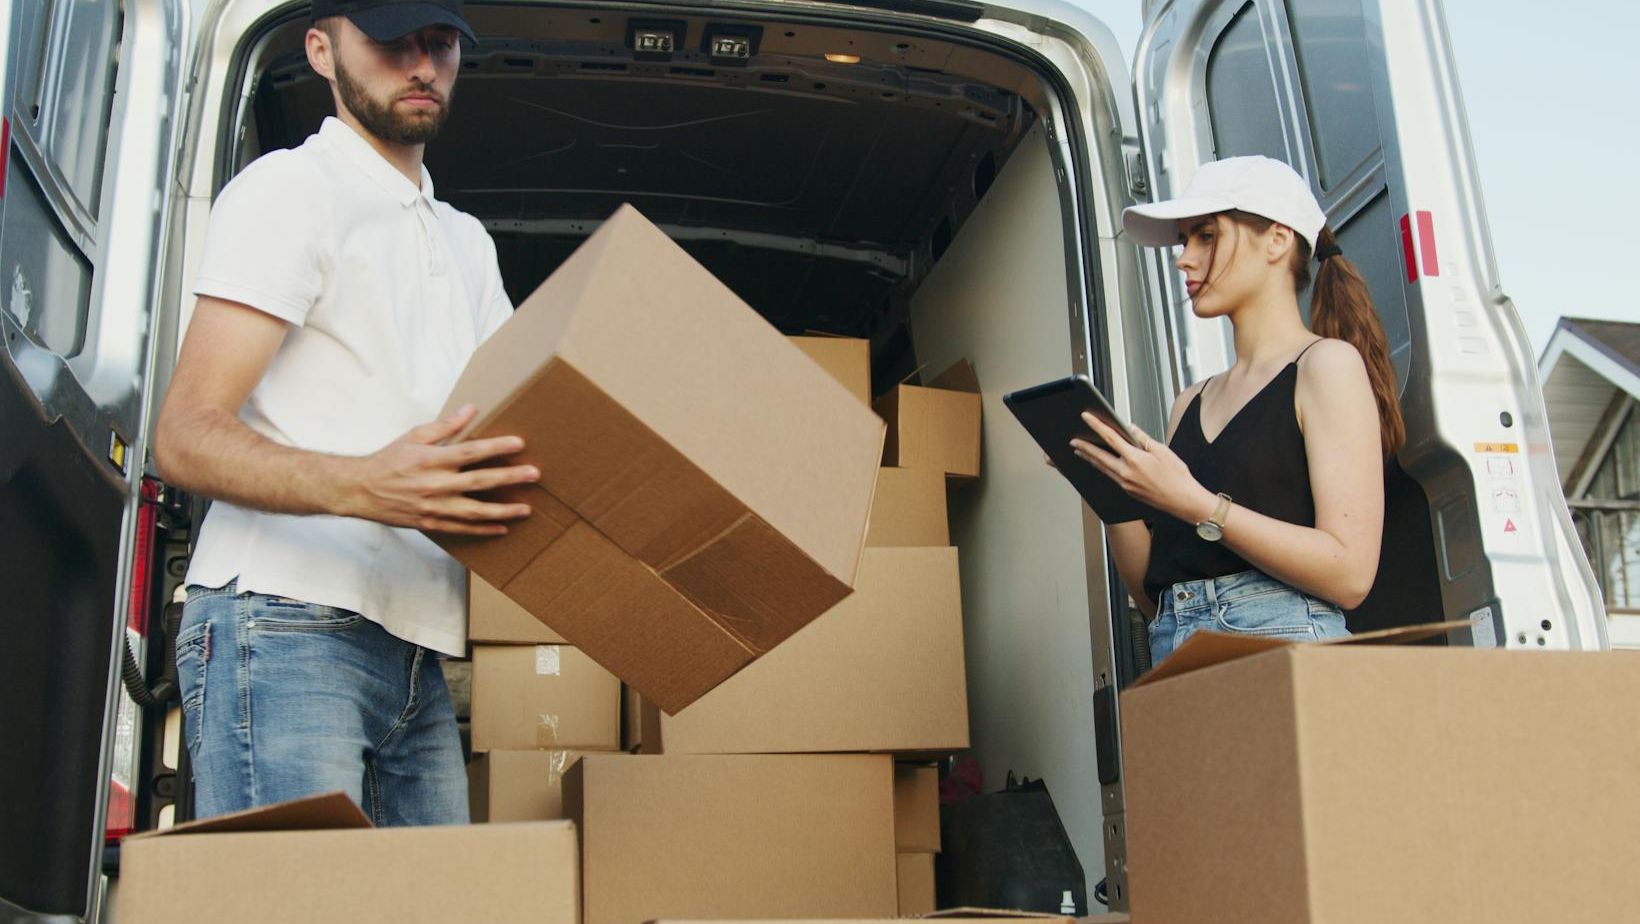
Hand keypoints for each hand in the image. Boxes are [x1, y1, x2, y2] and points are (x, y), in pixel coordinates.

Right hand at [341, 405, 539, 535]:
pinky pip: (461, 529)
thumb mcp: (414, 436)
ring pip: (474, 511)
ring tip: (526, 509)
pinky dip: (482, 530)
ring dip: (503, 510)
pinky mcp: (430, 523)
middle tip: (533, 474)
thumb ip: (445, 426)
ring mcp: (433, 507)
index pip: (470, 452)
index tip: (518, 444)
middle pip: (479, 482)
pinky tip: (502, 528)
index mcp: (431, 459)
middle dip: (509, 478)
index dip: (496, 448)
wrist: (360, 490)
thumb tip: (471, 409)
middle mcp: (435, 484)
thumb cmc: (388, 460)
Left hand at [1069, 412, 1215, 522]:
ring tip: (1080, 451)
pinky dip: (1102, 468)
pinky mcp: (1127, 491)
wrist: (1182, 501)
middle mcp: (1126, 473)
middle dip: (1084, 447)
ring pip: (1102, 468)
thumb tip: (1130, 429)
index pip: (1110, 438)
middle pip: (1099, 456)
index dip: (1096, 426)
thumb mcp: (1162, 451)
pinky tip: (1100, 464)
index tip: (1086, 417)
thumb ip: (1143, 439)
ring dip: (1090, 458)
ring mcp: (1125, 484)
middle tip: (1073, 440)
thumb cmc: (1177, 477)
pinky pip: (1110, 476)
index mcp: (1134, 460)